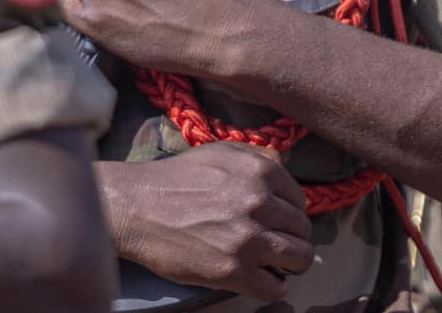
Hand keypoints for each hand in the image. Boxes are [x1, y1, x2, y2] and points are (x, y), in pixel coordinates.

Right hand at [99, 146, 314, 300]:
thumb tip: (285, 165)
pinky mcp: (234, 270)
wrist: (139, 207)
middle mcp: (260, 204)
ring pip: (299, 259)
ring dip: (290, 264)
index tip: (276, 221)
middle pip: (303, 231)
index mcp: (261, 172)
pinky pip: (275, 287)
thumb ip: (257, 157)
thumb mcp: (220, 153)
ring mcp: (248, 239)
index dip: (289, 213)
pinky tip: (260, 279)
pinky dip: (273, 286)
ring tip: (274, 264)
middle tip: (273, 243)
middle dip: (291, 238)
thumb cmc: (176, 178)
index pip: (299, 201)